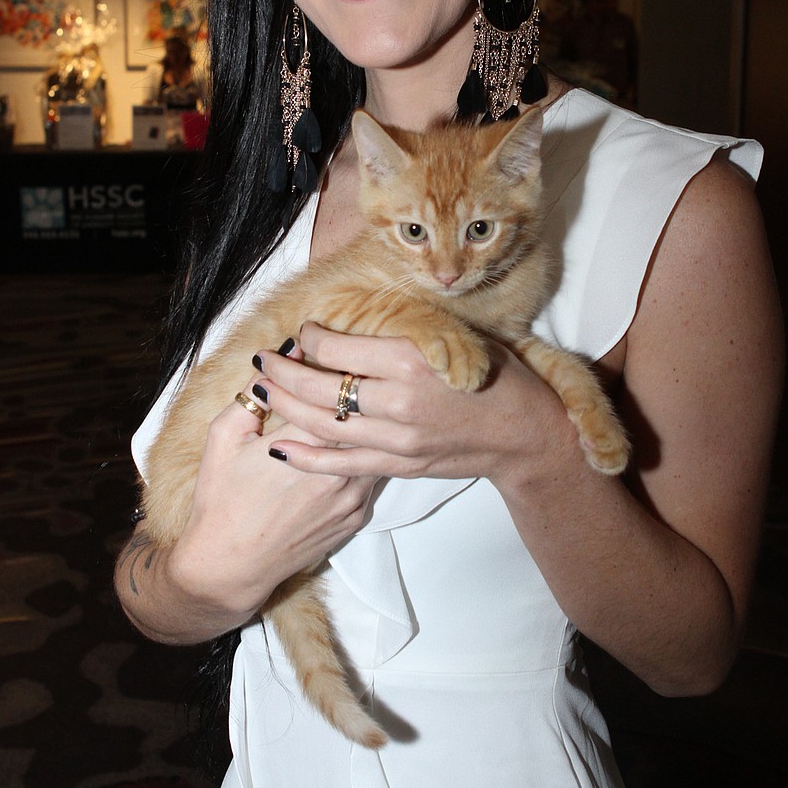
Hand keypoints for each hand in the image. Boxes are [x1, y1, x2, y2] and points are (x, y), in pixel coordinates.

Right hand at [167, 367, 376, 618]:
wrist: (230, 564)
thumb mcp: (224, 437)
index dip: (335, 368)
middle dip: (357, 391)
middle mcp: (335, 472)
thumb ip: (254, 393)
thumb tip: (285, 355)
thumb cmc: (222, 499)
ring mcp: (351, 498)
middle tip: (347, 372)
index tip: (326, 353)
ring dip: (368, 424)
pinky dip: (367, 456)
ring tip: (354, 406)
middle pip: (363, 417)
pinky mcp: (356, 517)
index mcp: (302, 446)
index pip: (335, 392)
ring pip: (376, 446)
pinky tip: (354, 443)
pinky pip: (373, 476)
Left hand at [250, 322, 574, 488]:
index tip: (304, 330)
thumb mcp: (454, 337)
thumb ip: (404, 331)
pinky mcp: (400, 465)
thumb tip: (352, 321)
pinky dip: (307, 456)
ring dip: (284, 408)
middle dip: (281, 373)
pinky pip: (341, 464)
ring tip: (260, 392)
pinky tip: (279, 446)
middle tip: (261, 360)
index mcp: (410, 358)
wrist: (527, 433)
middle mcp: (399, 400)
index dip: (310, 337)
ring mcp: (397, 439)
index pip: (337, 347)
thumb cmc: (496, 374)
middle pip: (319, 387)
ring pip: (322, 425)